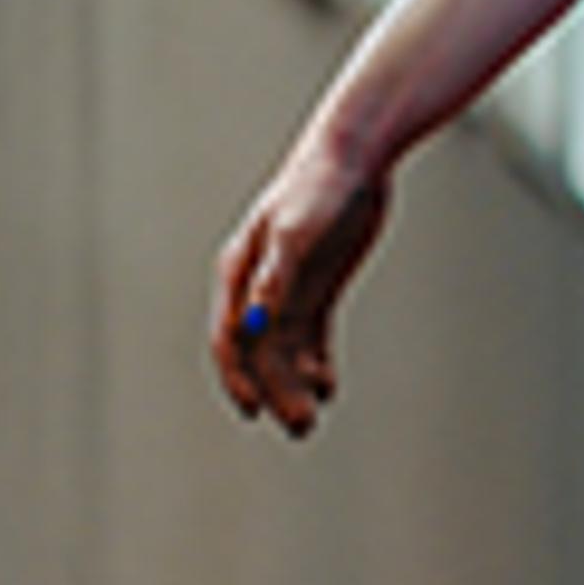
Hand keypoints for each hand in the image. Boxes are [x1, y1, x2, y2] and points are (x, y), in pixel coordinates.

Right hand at [210, 147, 390, 437]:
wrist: (355, 158)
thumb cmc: (319, 185)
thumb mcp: (296, 231)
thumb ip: (276, 277)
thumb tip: (255, 324)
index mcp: (239, 271)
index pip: (228, 336)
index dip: (236, 376)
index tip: (252, 409)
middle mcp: (257, 286)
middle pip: (258, 351)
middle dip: (274, 390)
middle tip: (298, 426)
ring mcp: (287, 289)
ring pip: (284, 351)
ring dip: (294, 386)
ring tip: (310, 418)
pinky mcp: (316, 289)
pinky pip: (310, 338)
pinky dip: (315, 365)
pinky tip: (327, 387)